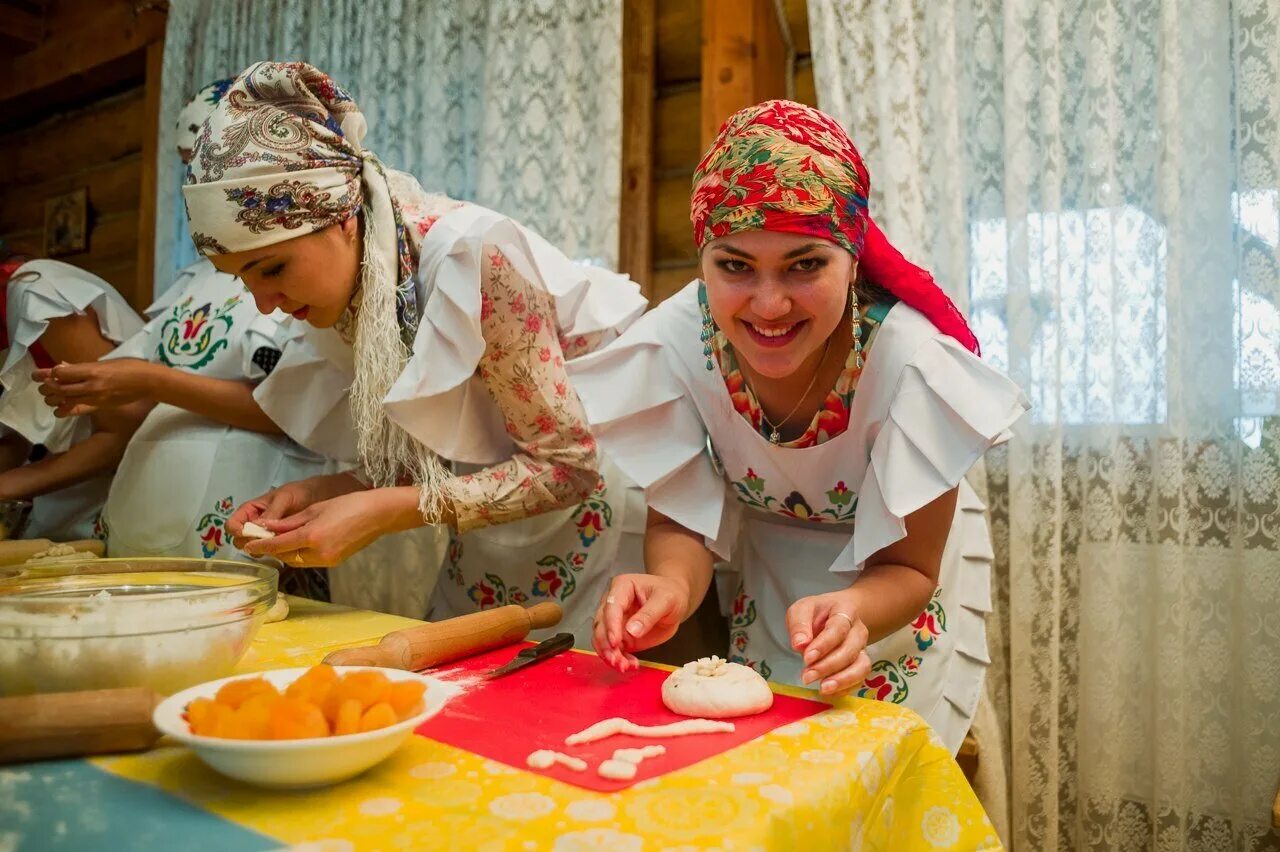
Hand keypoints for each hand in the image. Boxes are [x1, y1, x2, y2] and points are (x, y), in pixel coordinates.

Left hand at [35, 360, 156, 416]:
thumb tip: (64, 367)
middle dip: (47, 386)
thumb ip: (83, 366)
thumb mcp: (106, 362)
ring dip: (53, 398)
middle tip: (43, 385)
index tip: (50, 372)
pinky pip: (77, 410)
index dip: (51, 373)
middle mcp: (91, 385)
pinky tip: (60, 409)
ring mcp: (95, 397)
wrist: (148, 382)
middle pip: (60, 387)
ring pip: (66, 400)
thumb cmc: (130, 366)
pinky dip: (65, 410)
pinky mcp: (100, 406)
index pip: (62, 373)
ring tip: (49, 396)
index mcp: (93, 370)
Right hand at [226, 479, 323, 548]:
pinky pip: (268, 550)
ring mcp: (265, 534)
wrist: (318, 497)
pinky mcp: (277, 541)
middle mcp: (254, 523)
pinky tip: (283, 549)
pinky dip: (272, 551)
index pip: (232, 525)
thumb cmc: (298, 493)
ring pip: (253, 547)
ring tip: (276, 545)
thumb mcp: (284, 498)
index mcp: (250, 510)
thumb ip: (272, 512)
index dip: (236, 531)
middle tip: (265, 542)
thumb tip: (257, 526)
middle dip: (248, 543)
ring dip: (260, 549)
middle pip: (239, 539)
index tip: (248, 535)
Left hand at [241, 488, 411, 566]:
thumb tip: (268, 528)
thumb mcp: (315, 509)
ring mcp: (327, 560)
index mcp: (311, 536)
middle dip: (273, 550)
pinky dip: (300, 554)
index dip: (261, 546)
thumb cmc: (348, 504)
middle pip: (286, 557)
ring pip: (297, 561)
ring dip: (286, 553)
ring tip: (279, 542)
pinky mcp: (335, 562)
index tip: (248, 546)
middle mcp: (318, 553)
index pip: (278, 545)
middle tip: (262, 542)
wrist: (378, 514)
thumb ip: (290, 522)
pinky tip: (299, 544)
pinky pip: (310, 561)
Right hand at [591, 574, 689, 671]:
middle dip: (607, 645)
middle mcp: (613, 603)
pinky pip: (614, 650)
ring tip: (623, 666)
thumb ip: (649, 614)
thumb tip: (632, 630)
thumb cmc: (670, 593)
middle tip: (616, 660)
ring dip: (610, 655)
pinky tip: (629, 664)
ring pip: (603, 640)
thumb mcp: (665, 600)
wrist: (674, 602)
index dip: (611, 625)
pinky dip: (619, 659)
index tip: (615, 642)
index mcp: (622, 587)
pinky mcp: (620, 636)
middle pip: (601, 625)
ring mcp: (615, 621)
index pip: (611, 607)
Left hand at [786, 588, 870, 696]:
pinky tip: (829, 692)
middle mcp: (858, 630)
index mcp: (845, 610)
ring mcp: (862, 648)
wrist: (833, 615)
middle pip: (850, 650)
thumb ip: (799, 625)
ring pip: (861, 666)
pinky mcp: (861, 664)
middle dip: (828, 666)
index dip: (824, 645)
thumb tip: (800, 645)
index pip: (838, 628)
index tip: (807, 658)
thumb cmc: (816, 613)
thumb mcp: (801, 610)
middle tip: (807, 676)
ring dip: (842, 680)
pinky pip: (860, 679)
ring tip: (822, 688)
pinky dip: (846, 688)